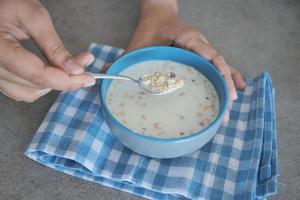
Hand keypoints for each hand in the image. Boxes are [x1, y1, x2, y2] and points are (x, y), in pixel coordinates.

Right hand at [0, 0, 94, 101]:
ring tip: (68, 68)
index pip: (37, 75)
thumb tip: (75, 69)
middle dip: (64, 78)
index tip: (88, 78)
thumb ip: (54, 46)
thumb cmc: (7, 3)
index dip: (66, 80)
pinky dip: (40, 85)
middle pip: (35, 85)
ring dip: (52, 84)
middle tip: (83, 64)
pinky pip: (20, 91)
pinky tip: (52, 73)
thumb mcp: (34, 18)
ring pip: (29, 93)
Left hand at [127, 1, 245, 121]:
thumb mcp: (138, 44)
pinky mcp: (200, 56)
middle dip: (224, 87)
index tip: (225, 90)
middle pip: (218, 65)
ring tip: (230, 108)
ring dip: (227, 86)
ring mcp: (202, 50)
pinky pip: (217, 67)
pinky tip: (237, 90)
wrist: (157, 15)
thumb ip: (127, 58)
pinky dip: (228, 77)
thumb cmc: (150, 28)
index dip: (218, 72)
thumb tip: (107, 74)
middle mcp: (199, 44)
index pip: (209, 54)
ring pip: (220, 67)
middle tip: (225, 112)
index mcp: (188, 38)